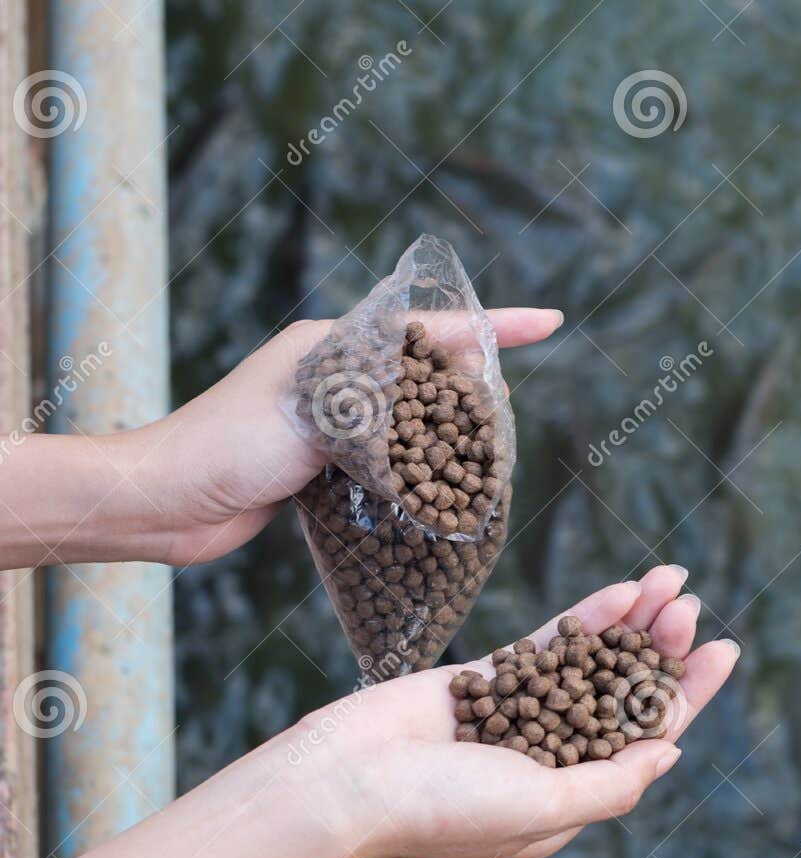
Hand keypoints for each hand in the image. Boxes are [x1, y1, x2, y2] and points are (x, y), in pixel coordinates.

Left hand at [124, 307, 563, 565]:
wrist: (163, 502)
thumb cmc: (225, 446)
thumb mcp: (312, 412)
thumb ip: (376, 403)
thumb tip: (442, 408)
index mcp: (332, 346)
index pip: (428, 327)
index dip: (493, 327)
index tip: (550, 324)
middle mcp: (334, 377)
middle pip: (426, 373)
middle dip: (475, 388)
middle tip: (513, 417)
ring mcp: (328, 422)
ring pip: (410, 421)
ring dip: (447, 438)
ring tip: (492, 457)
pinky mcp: (321, 466)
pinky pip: (387, 462)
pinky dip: (415, 474)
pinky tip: (441, 494)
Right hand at [282, 565, 737, 857]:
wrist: (342, 783)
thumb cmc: (441, 811)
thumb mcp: (543, 809)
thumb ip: (612, 783)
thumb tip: (672, 753)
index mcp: (569, 799)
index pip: (647, 740)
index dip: (687, 695)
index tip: (724, 650)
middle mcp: (550, 756)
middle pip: (624, 694)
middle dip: (663, 651)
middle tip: (694, 609)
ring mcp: (519, 713)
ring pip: (592, 662)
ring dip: (633, 624)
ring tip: (672, 582)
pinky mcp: (486, 678)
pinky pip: (549, 644)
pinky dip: (587, 618)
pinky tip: (624, 590)